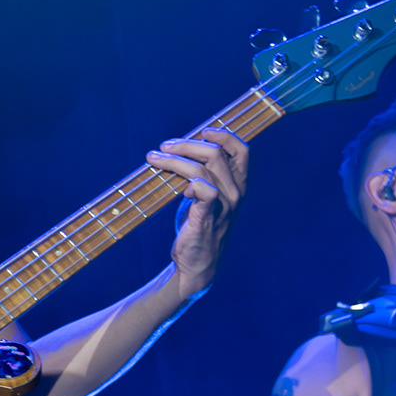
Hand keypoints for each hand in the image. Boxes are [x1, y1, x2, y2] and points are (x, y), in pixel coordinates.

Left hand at [151, 127, 249, 297]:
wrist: (196, 264)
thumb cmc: (199, 224)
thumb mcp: (205, 196)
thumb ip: (202, 173)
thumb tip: (180, 147)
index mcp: (238, 184)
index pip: (241, 150)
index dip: (224, 135)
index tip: (202, 131)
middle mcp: (236, 192)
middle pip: (216, 153)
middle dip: (186, 145)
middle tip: (164, 147)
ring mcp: (225, 205)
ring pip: (202, 168)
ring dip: (174, 159)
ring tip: (154, 158)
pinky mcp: (208, 216)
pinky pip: (202, 189)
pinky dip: (187, 180)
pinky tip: (177, 188)